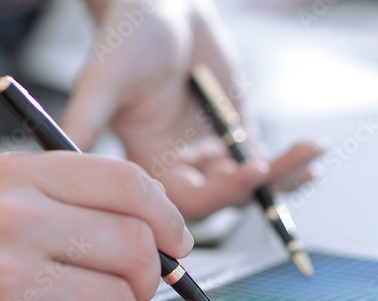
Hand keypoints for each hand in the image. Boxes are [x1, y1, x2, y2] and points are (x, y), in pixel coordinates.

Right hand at [63, 0, 321, 220]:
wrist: (162, 3)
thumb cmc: (128, 32)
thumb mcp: (105, 73)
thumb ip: (87, 115)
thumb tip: (65, 151)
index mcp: (144, 167)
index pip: (181, 204)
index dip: (216, 196)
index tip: (248, 171)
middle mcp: (178, 169)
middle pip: (222, 200)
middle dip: (254, 187)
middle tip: (278, 165)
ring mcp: (211, 155)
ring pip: (250, 185)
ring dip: (282, 177)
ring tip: (308, 154)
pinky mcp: (237, 136)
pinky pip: (268, 164)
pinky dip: (291, 165)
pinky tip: (312, 156)